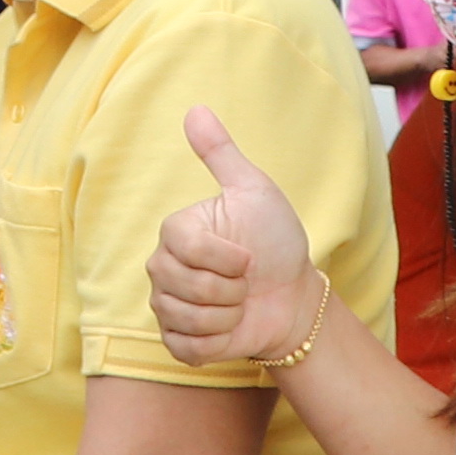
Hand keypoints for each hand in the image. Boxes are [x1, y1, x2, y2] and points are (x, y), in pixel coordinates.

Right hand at [143, 104, 321, 367]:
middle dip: (231, 289)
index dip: (229, 259)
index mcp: (176, 231)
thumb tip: (194, 108)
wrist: (293, 297)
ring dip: (227, 316)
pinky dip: (217, 342)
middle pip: (184, 286)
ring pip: (186, 317)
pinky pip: (185, 346)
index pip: (187, 250)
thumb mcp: (255, 191)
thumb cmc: (275, 240)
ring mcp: (166, 305)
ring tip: (239, 304)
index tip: (251, 258)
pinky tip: (229, 329)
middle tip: (246, 283)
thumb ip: (221, 154)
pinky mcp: (176, 340)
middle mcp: (162, 267)